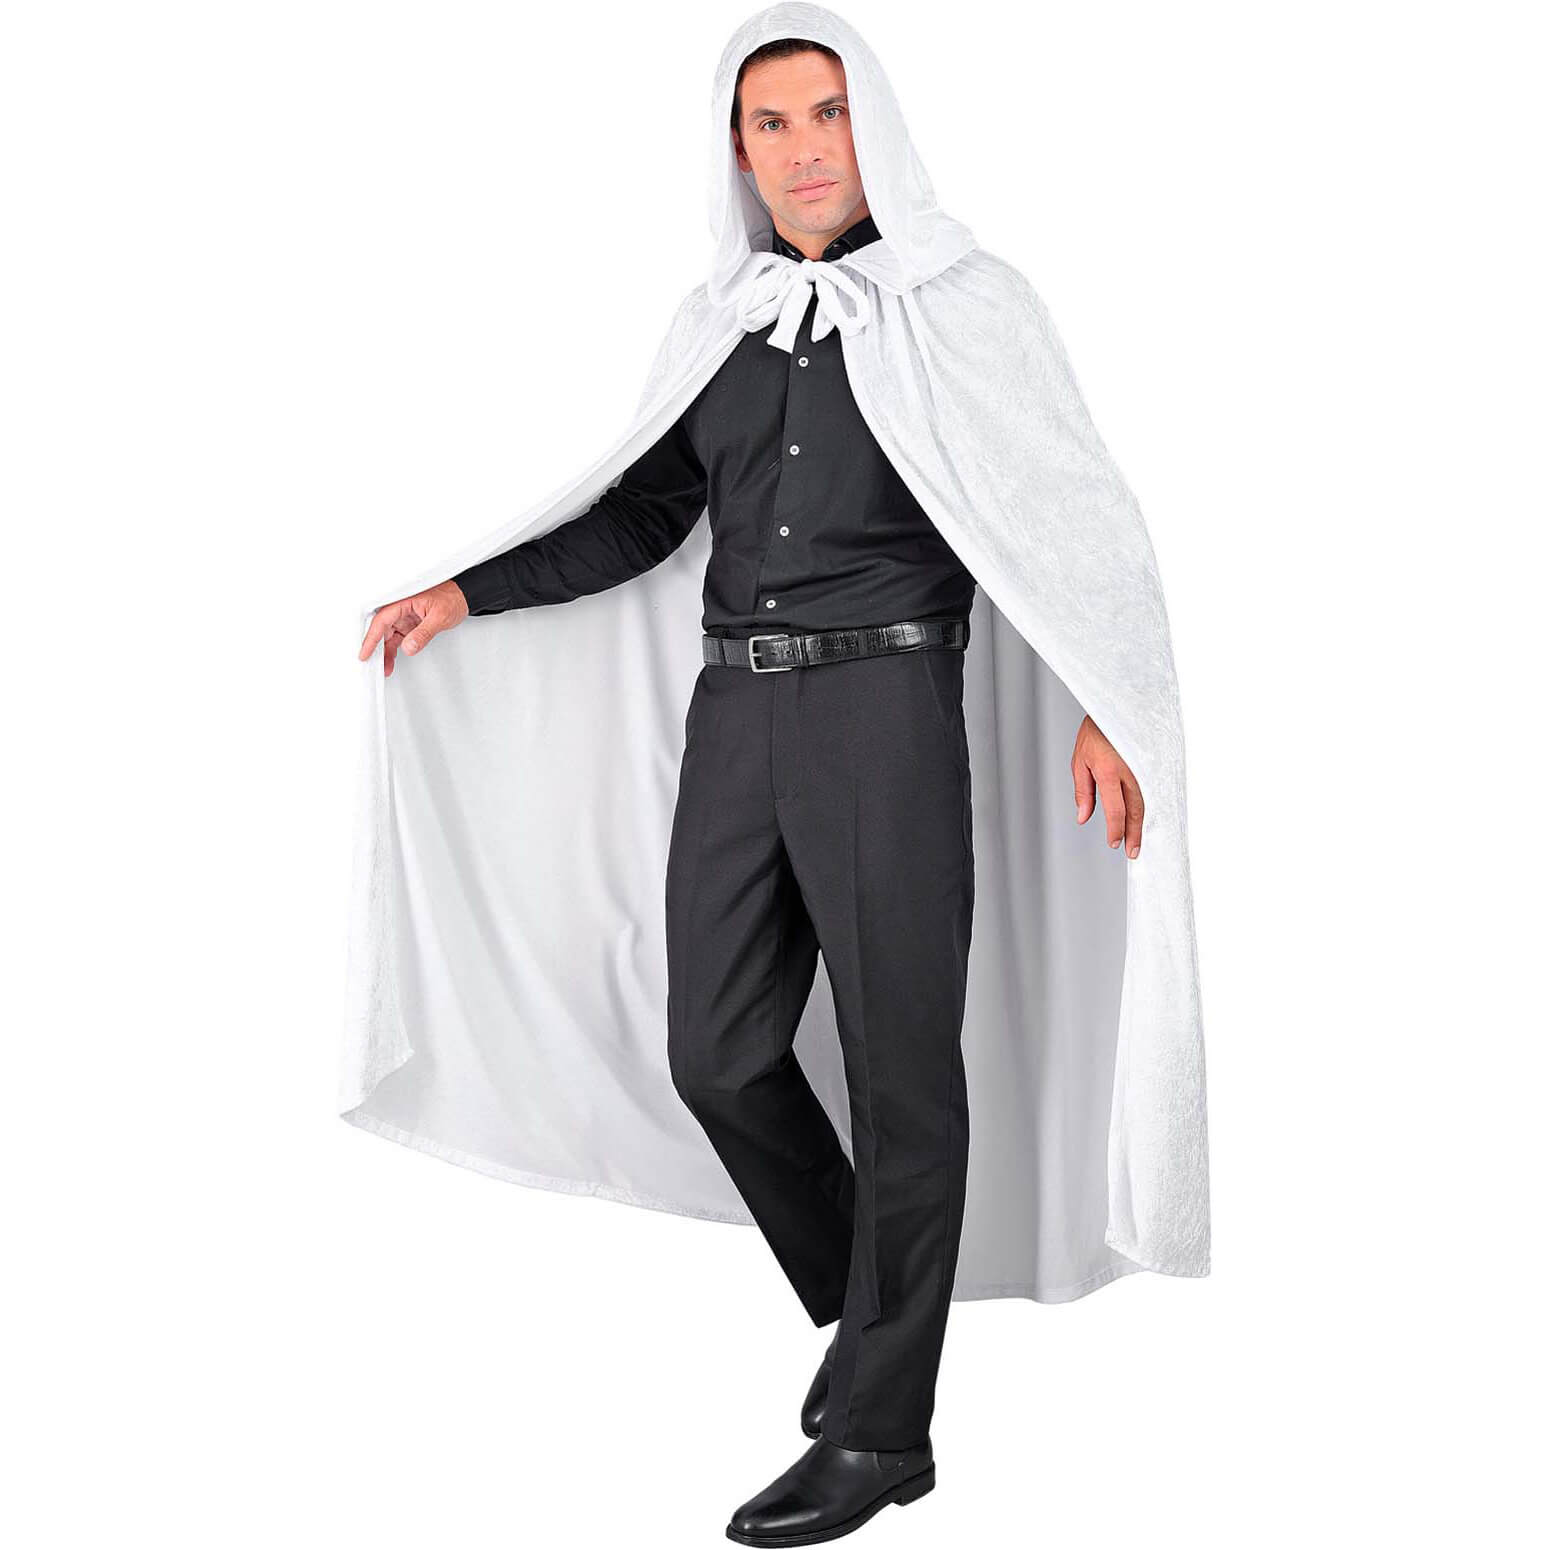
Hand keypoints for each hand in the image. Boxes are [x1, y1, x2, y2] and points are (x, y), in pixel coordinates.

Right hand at [357, 580, 469, 676]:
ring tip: (384, 668)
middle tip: (373, 666)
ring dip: (385, 652)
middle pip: (381, 630)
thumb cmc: (452, 598)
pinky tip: (391, 660)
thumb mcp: (440, 617)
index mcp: (403, 600)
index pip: (382, 621)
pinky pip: (397, 637)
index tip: (365, 653)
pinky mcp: (409, 624)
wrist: (464, 596)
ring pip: (388, 636)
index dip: (371, 638)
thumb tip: (409, 647)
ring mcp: (404, 617)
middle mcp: (401, 608)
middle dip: (376, 649)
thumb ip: (423, 633)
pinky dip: (393, 649)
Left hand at [1071, 715, 1144, 859]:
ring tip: (1142, 840)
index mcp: (1109, 770)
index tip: (1114, 843)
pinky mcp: (1154, 764)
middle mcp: (1131, 770)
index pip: (1115, 810)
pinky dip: (1153, 806)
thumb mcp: (1080, 760)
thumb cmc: (1096, 731)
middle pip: (1136, 810)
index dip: (1116, 830)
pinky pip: (1155, 790)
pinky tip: (1152, 818)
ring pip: (1149, 802)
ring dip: (1145, 824)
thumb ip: (1083, 791)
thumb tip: (1083, 817)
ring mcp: (1145, 767)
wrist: (1116, 705)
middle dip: (1135, 834)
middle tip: (1134, 851)